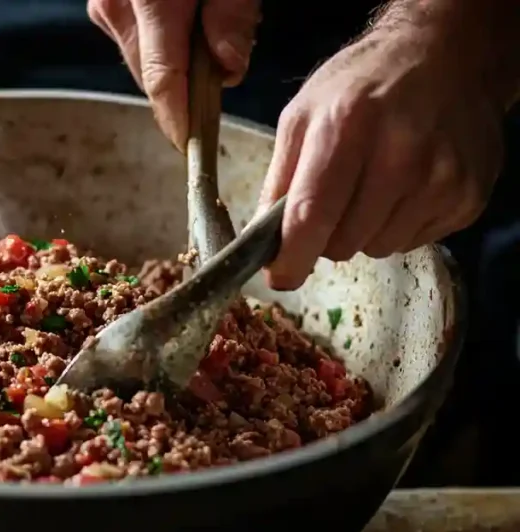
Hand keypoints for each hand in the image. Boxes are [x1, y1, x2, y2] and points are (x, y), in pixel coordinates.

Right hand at [88, 0, 261, 148]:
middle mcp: (116, 7)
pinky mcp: (107, 3)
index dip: (179, 120)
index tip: (195, 151)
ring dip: (177, 62)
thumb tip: (228, 68)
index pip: (162, 79)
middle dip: (188, 86)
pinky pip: (137, 39)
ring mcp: (105, 5)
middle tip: (225, 64)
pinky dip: (164, 40)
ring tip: (208, 24)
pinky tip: (186, 16)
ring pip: (144, 61)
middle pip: (152, 76)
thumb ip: (233, 11)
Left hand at [257, 25, 503, 289]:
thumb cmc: (361, 84)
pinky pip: (413, 242)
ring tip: (372, 184)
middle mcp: (400, 154)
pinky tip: (404, 185)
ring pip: (378, 248)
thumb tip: (262, 240)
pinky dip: (398, 224)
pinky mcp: (467, 197)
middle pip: (343, 243)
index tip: (280, 277)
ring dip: (364, 230)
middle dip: (327, 233)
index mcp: (347, 127)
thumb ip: (279, 180)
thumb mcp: (302, 115)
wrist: (444, 57)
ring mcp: (441, 178)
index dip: (292, 257)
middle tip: (334, 197)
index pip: (312, 214)